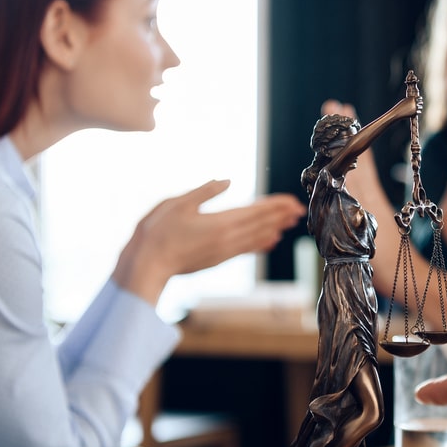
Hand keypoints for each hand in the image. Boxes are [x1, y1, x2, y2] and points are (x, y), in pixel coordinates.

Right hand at [113, 180, 304, 305]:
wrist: (146, 265)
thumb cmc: (157, 231)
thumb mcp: (179, 203)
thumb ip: (206, 192)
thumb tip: (228, 181)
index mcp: (220, 222)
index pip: (256, 211)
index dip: (276, 205)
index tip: (293, 201)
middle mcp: (228, 238)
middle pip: (261, 224)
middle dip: (281, 216)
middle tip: (299, 210)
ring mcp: (224, 251)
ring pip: (256, 238)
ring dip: (275, 228)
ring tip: (290, 223)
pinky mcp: (217, 260)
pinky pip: (246, 250)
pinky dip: (260, 243)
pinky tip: (269, 241)